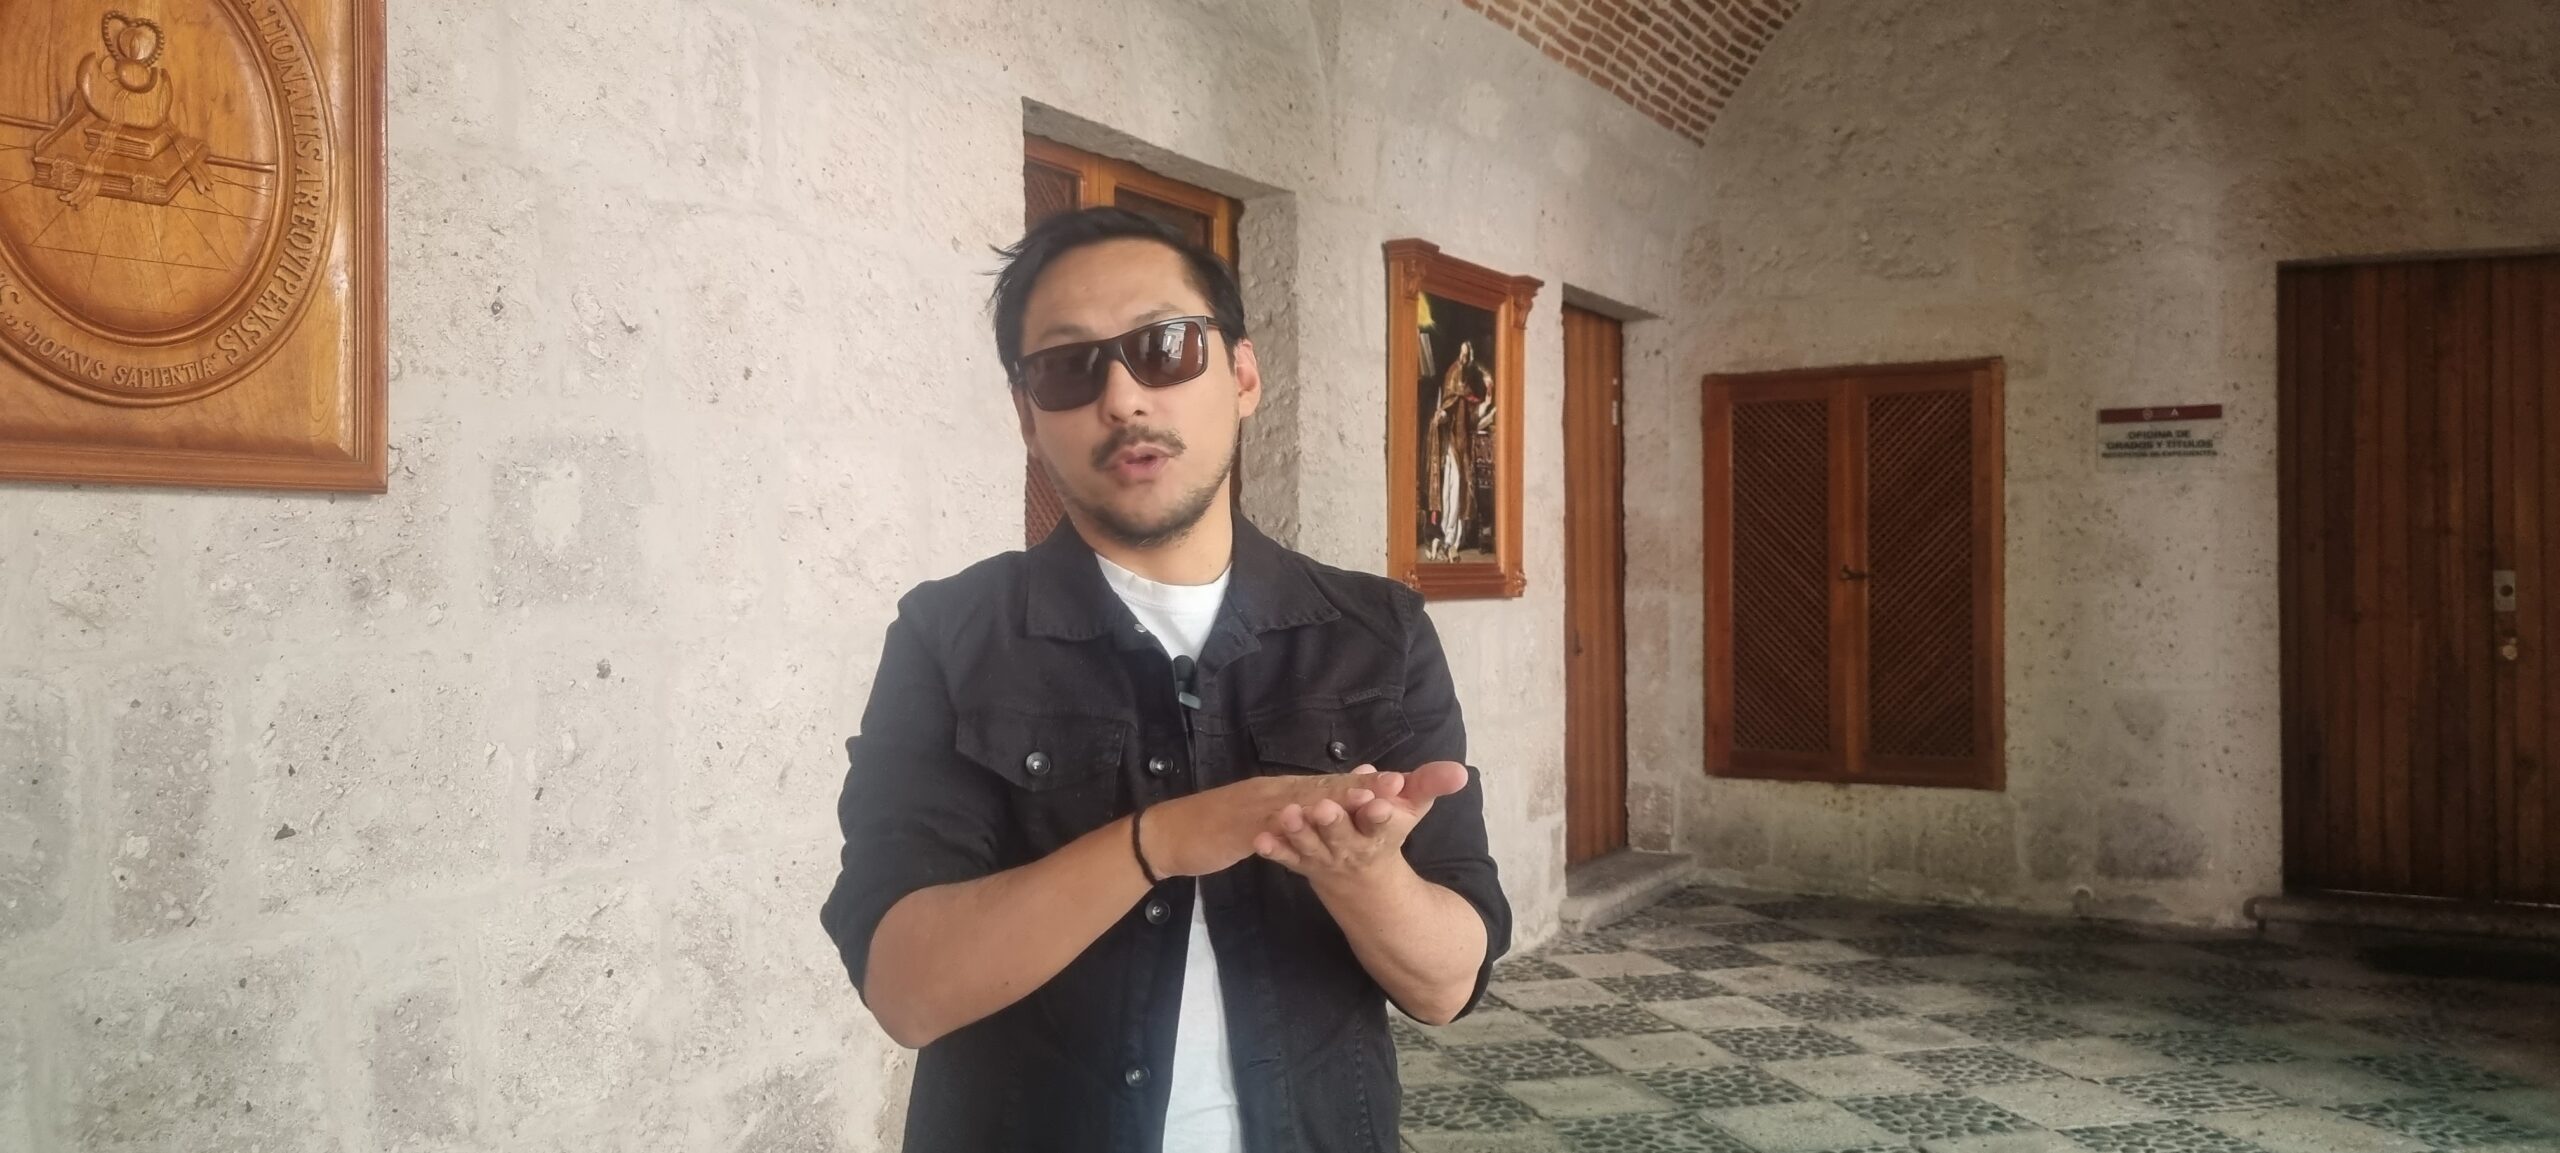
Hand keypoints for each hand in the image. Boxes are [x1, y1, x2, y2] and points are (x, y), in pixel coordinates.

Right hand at [1139, 771, 1407, 878]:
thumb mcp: (1262, 818)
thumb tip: (1324, 803)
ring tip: (1368, 802)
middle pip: (1323, 787)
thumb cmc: (1217, 828)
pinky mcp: (1237, 827)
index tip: (1400, 781)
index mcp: (1281, 791)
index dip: (1363, 783)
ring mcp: (1255, 807)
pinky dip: (1293, 828)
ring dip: (1335, 801)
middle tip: (1398, 784)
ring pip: (1301, 802)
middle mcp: (1273, 792)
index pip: (1328, 785)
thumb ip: (1292, 810)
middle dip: (1360, 787)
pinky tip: (1313, 832)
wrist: (1169, 835)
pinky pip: (1268, 826)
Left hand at [1252, 761, 1468, 881]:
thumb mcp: (1412, 807)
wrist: (1361, 879)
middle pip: (1343, 834)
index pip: (1383, 821)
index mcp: (1381, 830)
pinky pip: (1287, 857)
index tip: (1379, 803)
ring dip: (1300, 832)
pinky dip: (1275, 850)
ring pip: (1311, 846)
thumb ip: (1430, 784)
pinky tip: (1261, 840)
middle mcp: (1353, 846)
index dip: (1381, 812)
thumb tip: (1459, 771)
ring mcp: (1325, 856)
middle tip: (1325, 808)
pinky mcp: (1302, 860)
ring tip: (1288, 816)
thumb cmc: (1385, 829)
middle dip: (1334, 822)